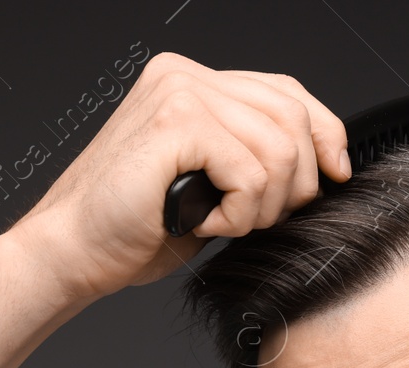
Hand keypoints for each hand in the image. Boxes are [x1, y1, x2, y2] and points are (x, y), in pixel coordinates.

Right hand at [5, 53, 350, 305]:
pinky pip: (252, 173)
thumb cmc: (134, 228)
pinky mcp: (176, 123)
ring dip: (262, 206)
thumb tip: (324, 166)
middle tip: (256, 218)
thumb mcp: (211, 185)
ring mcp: (180, 93)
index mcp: (192, 82)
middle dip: (296, 182)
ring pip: (279, 150)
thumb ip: (253, 157)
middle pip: (293, 117)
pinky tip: (201, 222)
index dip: (324, 133)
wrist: (73, 250)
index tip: (335, 175)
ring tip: (221, 222)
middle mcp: (186, 75)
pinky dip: (238, 214)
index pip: (288, 91)